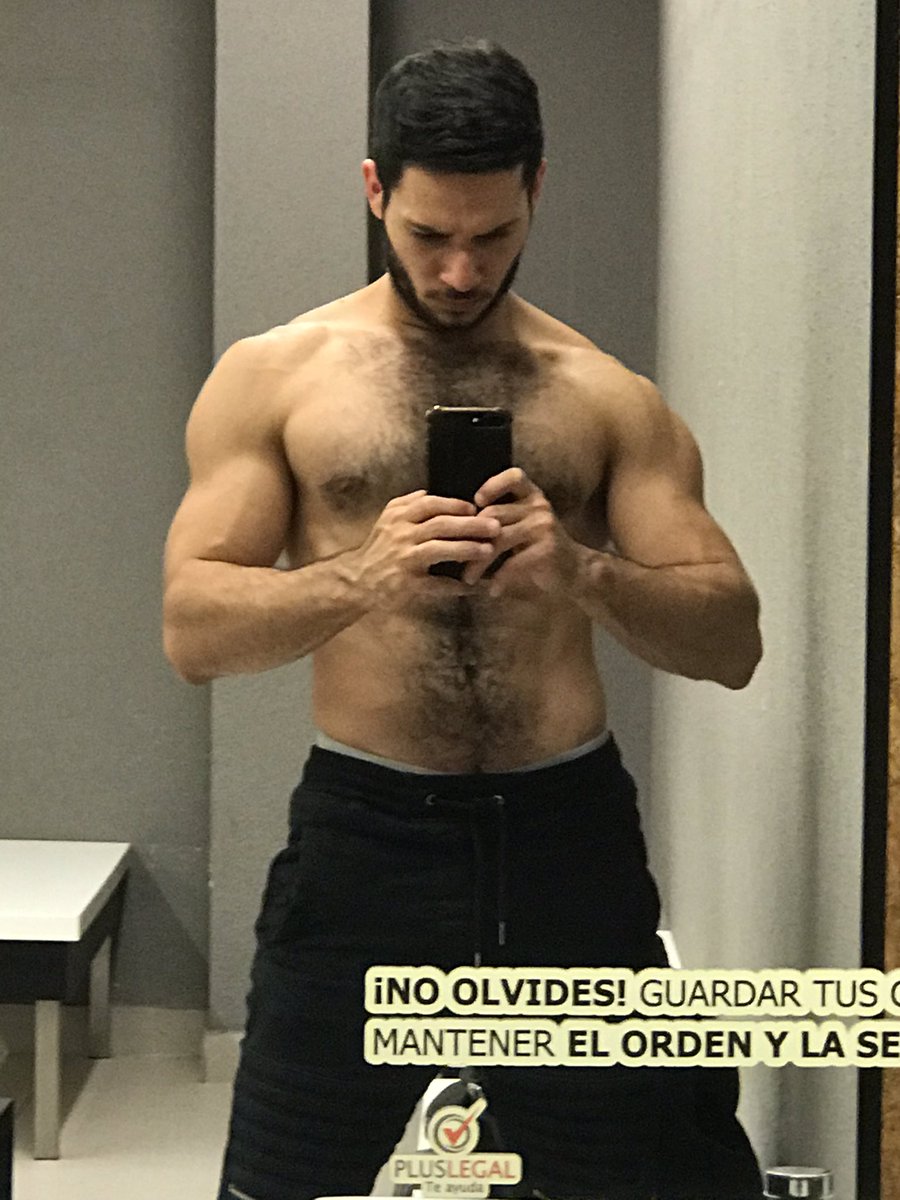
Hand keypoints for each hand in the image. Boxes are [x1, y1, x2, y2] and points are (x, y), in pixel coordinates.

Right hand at [353, 490, 500, 607]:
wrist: (357, 579)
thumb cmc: (378, 549)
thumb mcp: (386, 520)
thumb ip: (406, 504)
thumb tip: (428, 493)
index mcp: (398, 517)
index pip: (430, 504)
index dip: (455, 505)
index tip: (476, 507)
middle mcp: (401, 535)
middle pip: (440, 524)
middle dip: (470, 524)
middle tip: (495, 526)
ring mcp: (404, 559)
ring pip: (439, 549)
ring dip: (466, 549)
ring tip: (488, 550)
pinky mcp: (407, 583)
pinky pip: (437, 584)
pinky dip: (457, 586)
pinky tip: (475, 586)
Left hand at [463, 468, 584, 598]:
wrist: (576, 570)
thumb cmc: (541, 547)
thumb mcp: (524, 524)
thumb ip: (502, 517)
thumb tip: (460, 524)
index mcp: (532, 496)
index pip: (513, 477)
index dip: (492, 485)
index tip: (477, 502)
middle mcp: (538, 506)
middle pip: (492, 515)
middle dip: (470, 538)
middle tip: (456, 557)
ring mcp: (543, 526)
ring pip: (498, 540)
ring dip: (478, 563)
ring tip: (468, 578)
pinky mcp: (546, 549)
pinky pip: (513, 563)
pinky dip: (499, 579)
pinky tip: (493, 590)